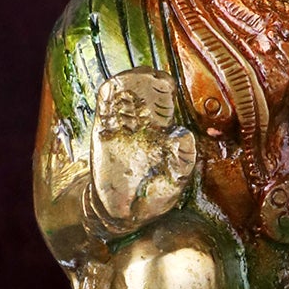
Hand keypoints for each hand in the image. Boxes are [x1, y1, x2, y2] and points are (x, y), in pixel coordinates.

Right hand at [89, 69, 196, 231]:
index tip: (168, 82)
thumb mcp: (172, 183)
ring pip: (124, 100)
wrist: (122, 215)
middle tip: (152, 73)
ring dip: (128, 86)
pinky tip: (110, 87)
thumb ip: (181, 161)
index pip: (164, 107)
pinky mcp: (102, 137)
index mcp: (161, 136)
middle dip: (148, 83)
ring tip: (133, 75)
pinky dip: (106, 99)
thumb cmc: (151, 199)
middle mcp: (141, 129)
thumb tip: (186, 135)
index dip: (166, 93)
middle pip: (144, 97)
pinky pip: (104, 113)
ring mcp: (120, 131)